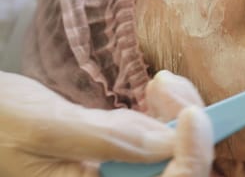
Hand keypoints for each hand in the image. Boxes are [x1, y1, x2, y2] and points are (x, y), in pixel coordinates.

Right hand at [0, 70, 212, 176]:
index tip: (191, 116)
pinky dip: (166, 112)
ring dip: (180, 114)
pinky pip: (159, 138)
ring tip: (161, 84)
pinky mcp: (119, 154)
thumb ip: (107, 141)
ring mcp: (118, 174)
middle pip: (178, 170)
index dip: (190, 158)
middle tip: (169, 85)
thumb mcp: (46, 130)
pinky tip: (157, 91)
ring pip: (174, 151)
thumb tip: (168, 144)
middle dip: (187, 127)